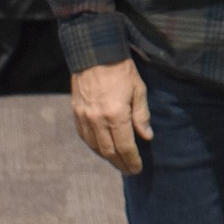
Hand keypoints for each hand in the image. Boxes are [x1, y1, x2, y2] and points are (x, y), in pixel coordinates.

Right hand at [70, 59, 151, 173]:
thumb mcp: (138, 89)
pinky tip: (102, 148)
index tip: (138, 168)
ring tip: (118, 162)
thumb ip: (142, 115)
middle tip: (129, 170)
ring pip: (95, 147)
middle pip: (109, 152)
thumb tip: (146, 137)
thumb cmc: (121, 69)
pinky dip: (94, 146)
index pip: (125, 147)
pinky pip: (84, 137)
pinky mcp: (76, 112)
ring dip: (107, 157)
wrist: (94, 53)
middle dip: (120, 163)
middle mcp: (97, 120)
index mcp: (116, 115)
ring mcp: (84, 117)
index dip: (132, 160)